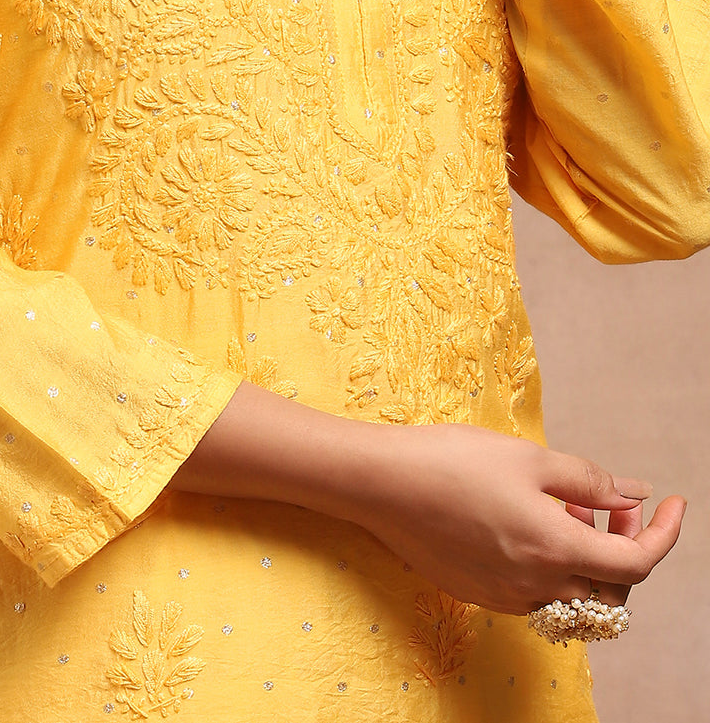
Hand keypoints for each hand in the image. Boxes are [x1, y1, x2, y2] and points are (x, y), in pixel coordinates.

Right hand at [349, 423, 686, 614]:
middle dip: (624, 544)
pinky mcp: (480, 594)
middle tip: (610, 501)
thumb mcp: (529, 458)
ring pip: (573, 594)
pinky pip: (537, 593)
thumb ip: (589, 481)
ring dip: (587, 557)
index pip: (636, 563)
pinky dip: (552, 565)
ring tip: (565, 507)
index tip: (674, 503)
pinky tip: (529, 522)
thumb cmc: (452, 460)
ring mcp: (506, 597)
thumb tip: (634, 494)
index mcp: (554, 549)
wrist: (380, 483)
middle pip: (610, 588)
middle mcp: (535, 585)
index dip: (664, 534)